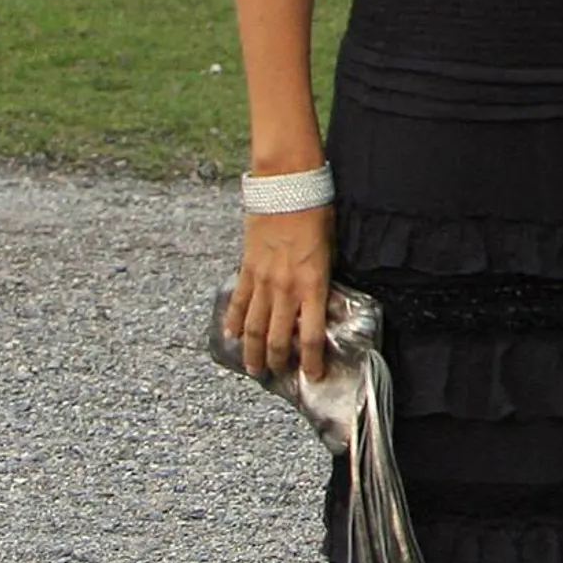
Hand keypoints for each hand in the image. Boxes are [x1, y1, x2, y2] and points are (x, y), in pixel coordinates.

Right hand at [227, 204, 335, 382]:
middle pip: (277, 337)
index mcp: (313, 283)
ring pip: (253, 326)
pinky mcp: (247, 268)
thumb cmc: (316, 212)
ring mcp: (263, 280)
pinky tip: (231, 335)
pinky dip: (233, 320)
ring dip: (252, 350)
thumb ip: (324, 279)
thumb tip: (321, 302)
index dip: (311, 360)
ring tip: (252, 368)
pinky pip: (238, 301)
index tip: (314, 375)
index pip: (310, 335)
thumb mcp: (331, 249)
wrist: (287, 186)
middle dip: (277, 361)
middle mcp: (286, 288)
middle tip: (276, 375)